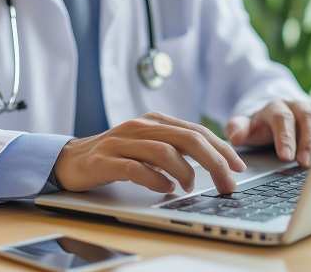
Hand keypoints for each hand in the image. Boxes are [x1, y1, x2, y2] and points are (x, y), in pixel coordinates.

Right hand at [54, 111, 245, 193]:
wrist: (71, 158)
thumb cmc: (116, 154)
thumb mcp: (149, 145)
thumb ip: (176, 148)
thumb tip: (212, 163)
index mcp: (155, 121)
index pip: (196, 131)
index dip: (221, 148)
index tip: (239, 166)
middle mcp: (140, 127)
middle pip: (187, 139)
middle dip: (214, 162)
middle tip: (227, 183)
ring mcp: (121, 142)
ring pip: (164, 151)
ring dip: (185, 172)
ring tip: (190, 187)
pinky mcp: (105, 160)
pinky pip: (135, 168)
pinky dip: (155, 180)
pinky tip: (164, 189)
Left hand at [224, 100, 310, 166]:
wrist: (276, 112)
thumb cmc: (262, 125)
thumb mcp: (247, 126)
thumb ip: (238, 129)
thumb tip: (234, 138)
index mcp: (275, 108)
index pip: (281, 119)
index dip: (285, 137)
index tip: (286, 157)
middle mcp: (297, 106)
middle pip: (307, 117)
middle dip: (308, 140)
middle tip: (306, 163)